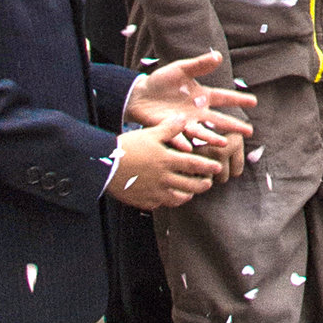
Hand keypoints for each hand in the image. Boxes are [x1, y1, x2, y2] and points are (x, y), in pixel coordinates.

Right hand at [109, 119, 228, 210]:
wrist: (104, 166)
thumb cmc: (128, 147)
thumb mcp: (150, 134)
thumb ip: (169, 128)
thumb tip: (184, 118)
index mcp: (167, 160)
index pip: (194, 165)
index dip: (208, 167)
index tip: (217, 167)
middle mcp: (164, 178)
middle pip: (191, 185)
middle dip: (203, 184)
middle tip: (209, 183)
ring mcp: (155, 192)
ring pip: (179, 198)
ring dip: (188, 195)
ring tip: (191, 191)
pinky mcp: (145, 201)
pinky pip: (162, 204)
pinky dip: (169, 201)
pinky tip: (170, 197)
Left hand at [128, 51, 256, 177]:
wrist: (140, 94)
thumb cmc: (162, 81)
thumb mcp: (181, 69)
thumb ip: (199, 65)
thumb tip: (218, 56)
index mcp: (202, 96)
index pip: (224, 98)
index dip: (238, 99)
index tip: (254, 102)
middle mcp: (197, 112)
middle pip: (219, 120)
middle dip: (234, 125)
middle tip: (249, 132)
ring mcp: (184, 122)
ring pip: (201, 132)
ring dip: (211, 138)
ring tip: (224, 143)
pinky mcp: (169, 128)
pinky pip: (177, 136)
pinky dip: (183, 141)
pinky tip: (189, 147)